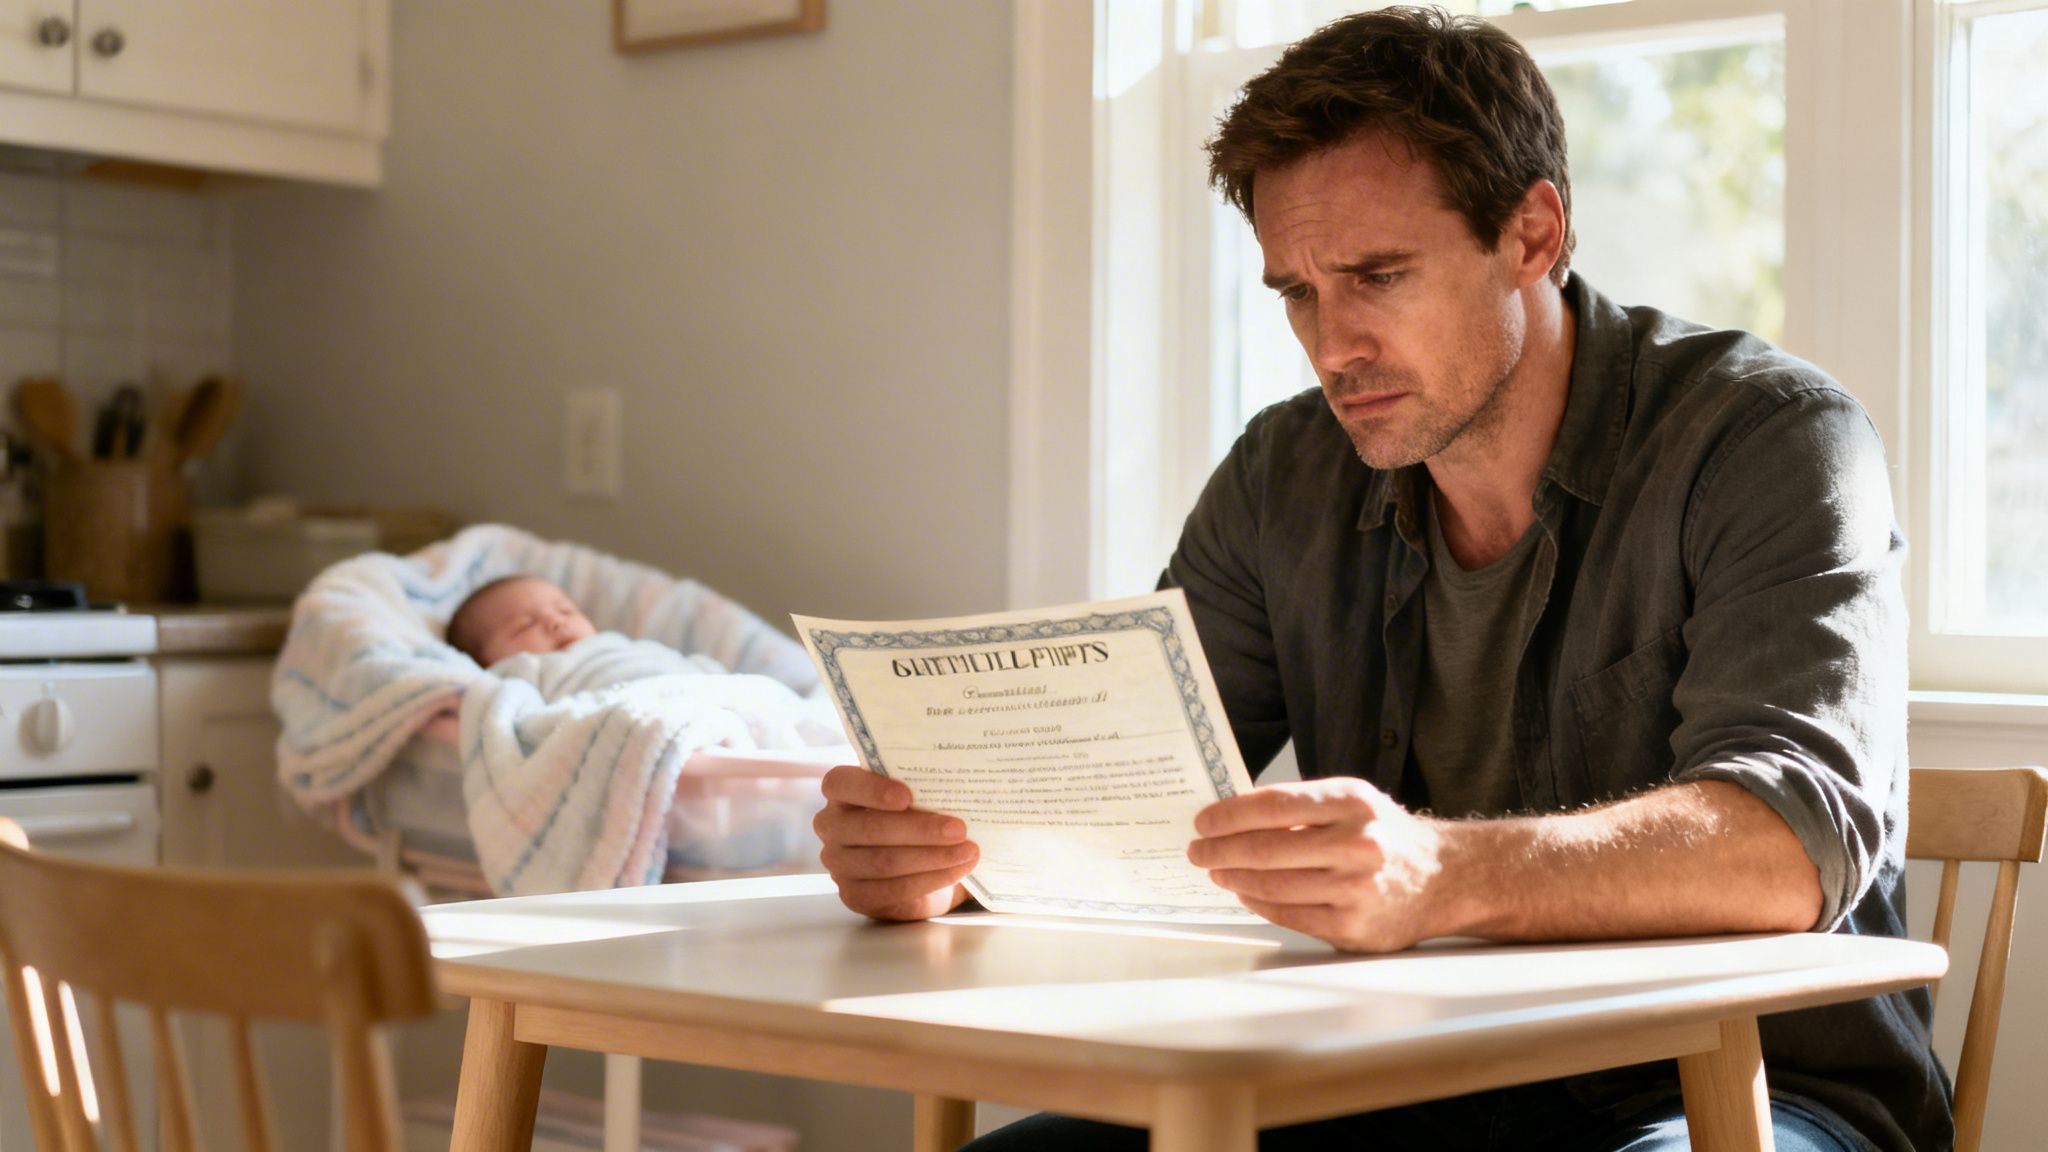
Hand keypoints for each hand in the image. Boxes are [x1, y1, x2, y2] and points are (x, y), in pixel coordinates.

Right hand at [814, 765, 977, 920]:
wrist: (917, 863)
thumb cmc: (915, 816)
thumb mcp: (915, 795)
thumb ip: (921, 786)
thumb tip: (958, 784)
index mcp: (840, 793)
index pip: (840, 784)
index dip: (872, 789)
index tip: (908, 795)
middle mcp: (832, 827)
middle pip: (870, 828)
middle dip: (919, 830)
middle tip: (958, 829)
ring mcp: (839, 864)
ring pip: (884, 862)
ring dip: (932, 857)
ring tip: (968, 851)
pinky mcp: (855, 895)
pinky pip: (893, 890)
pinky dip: (930, 880)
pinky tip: (957, 870)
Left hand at [1188, 777, 1453, 951]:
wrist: (1444, 878)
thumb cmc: (1384, 836)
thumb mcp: (1352, 803)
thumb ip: (1302, 808)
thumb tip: (1234, 816)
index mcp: (1352, 803)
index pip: (1274, 805)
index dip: (1230, 815)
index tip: (1203, 821)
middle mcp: (1356, 844)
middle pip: (1267, 848)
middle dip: (1220, 849)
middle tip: (1197, 850)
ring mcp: (1356, 888)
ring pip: (1273, 885)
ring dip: (1233, 877)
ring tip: (1215, 870)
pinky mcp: (1353, 926)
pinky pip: (1289, 914)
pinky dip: (1258, 902)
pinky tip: (1244, 892)